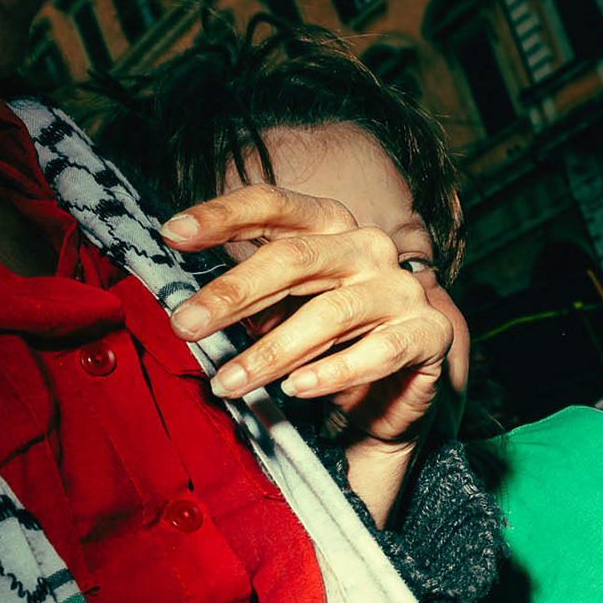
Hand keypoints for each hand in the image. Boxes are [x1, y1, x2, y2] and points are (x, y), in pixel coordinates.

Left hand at [159, 185, 451, 439]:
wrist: (396, 397)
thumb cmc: (331, 345)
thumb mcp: (282, 313)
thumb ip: (248, 299)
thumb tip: (190, 308)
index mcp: (331, 226)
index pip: (273, 205)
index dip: (221, 215)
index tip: (172, 234)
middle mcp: (368, 247)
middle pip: (294, 259)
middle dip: (233, 294)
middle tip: (185, 325)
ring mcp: (401, 289)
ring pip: (330, 314)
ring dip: (272, 352)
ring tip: (229, 383)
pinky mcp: (429, 333)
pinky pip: (378, 352)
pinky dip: (333, 374)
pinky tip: (296, 389)